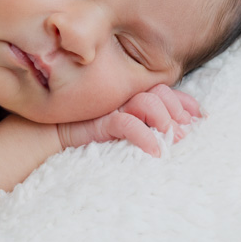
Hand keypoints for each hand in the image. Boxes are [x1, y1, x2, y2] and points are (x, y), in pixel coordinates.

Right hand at [55, 84, 200, 156]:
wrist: (41, 137)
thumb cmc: (79, 134)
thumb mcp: (114, 128)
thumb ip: (137, 123)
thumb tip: (171, 135)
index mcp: (126, 95)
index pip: (162, 90)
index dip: (184, 100)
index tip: (199, 115)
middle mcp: (120, 96)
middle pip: (159, 91)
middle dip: (179, 111)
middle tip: (187, 132)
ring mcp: (109, 106)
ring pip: (147, 102)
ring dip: (165, 121)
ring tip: (175, 140)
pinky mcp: (97, 120)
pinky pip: (126, 124)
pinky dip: (144, 137)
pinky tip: (155, 151)